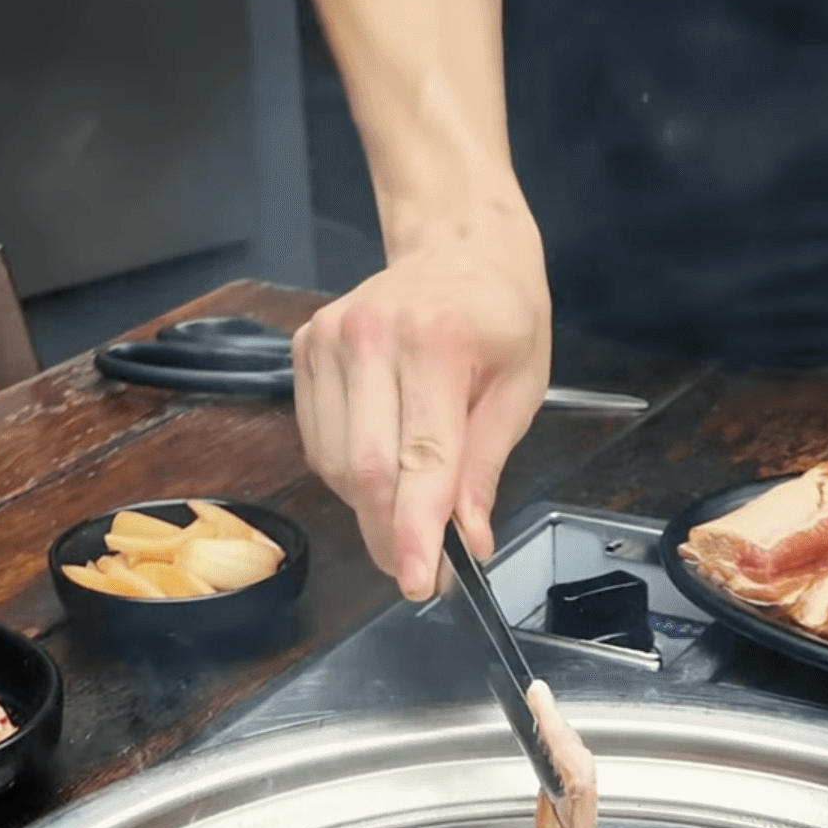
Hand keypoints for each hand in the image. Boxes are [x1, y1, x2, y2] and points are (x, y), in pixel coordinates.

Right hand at [295, 230, 550, 598]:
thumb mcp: (521, 387)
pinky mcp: (306, 347)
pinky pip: (318, 440)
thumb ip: (485, 465)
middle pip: (365, 469)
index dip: (417, 531)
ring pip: (335, 463)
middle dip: (391, 534)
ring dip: (369, 508)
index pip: (420, 459)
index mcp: (438, 342)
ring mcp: (329, 339)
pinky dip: (347, 473)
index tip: (419, 582)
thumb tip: (469, 537)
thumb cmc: (501, 314)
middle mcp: (371, 337)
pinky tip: (381, 469)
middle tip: (421, 570)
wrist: (458, 244)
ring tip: (409, 514)